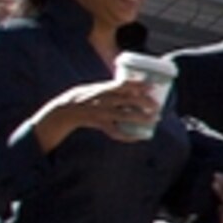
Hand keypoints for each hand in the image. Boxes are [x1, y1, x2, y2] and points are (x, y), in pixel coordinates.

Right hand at [31, 73, 160, 148]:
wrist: (65, 110)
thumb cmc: (84, 97)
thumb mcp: (97, 88)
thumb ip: (113, 88)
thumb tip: (133, 84)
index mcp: (104, 89)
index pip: (123, 84)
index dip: (138, 85)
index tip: (152, 87)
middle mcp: (104, 100)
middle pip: (128, 100)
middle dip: (144, 102)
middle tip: (157, 106)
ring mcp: (102, 112)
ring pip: (124, 115)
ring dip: (140, 117)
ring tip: (153, 120)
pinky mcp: (100, 124)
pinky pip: (115, 131)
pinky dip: (128, 135)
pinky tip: (139, 137)